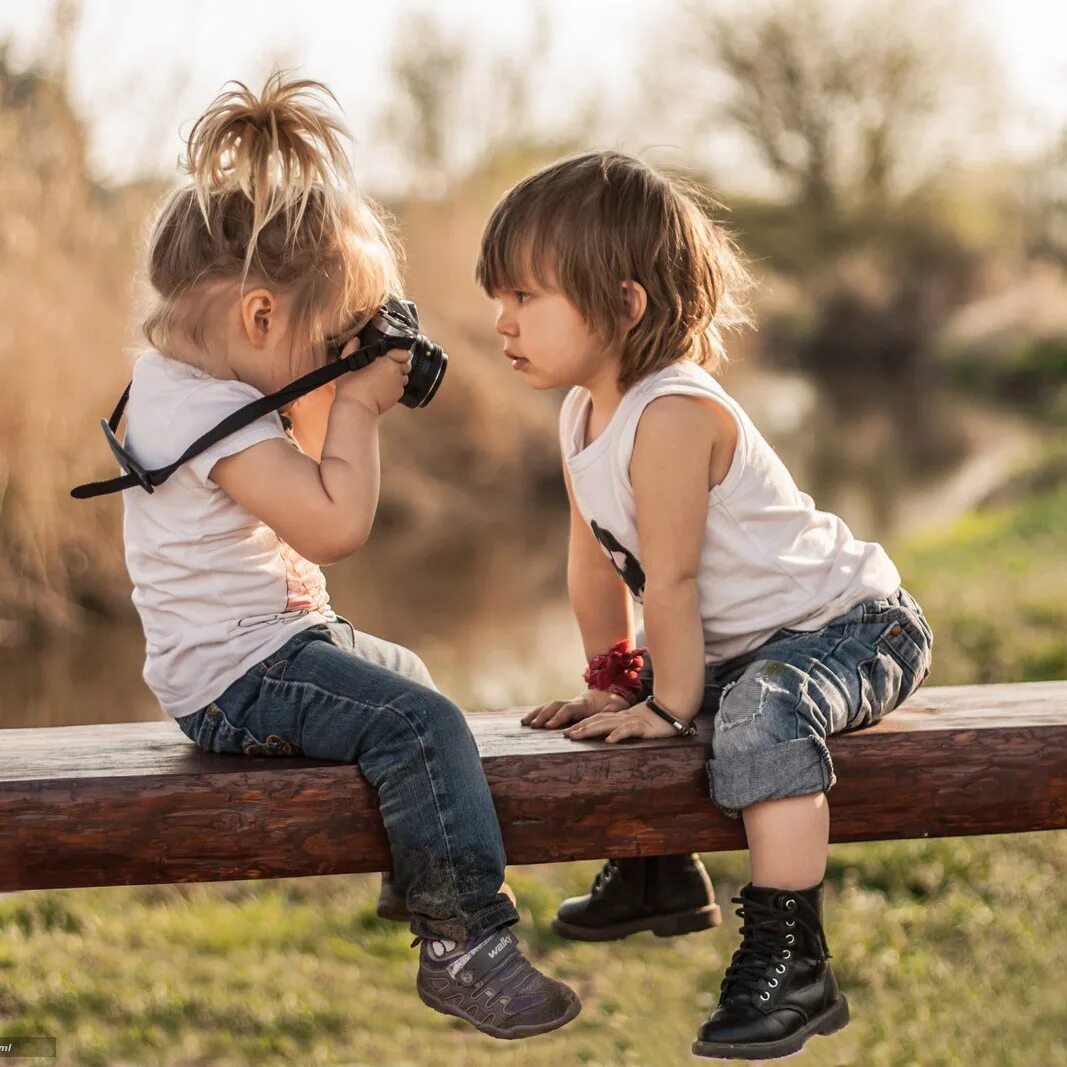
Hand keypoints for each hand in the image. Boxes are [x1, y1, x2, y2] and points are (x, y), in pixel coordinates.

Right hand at [334, 336, 412, 415]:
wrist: (356, 408)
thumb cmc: (352, 386)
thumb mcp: (348, 363)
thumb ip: (352, 348)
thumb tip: (355, 340)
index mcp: (388, 361)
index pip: (404, 353)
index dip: (399, 353)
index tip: (391, 355)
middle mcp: (397, 372)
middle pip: (406, 365)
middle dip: (398, 365)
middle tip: (385, 366)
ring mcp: (399, 386)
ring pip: (403, 377)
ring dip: (397, 376)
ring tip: (382, 378)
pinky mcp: (397, 397)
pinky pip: (400, 388)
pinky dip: (394, 387)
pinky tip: (382, 388)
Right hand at [520, 689, 629, 728]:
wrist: (613, 692)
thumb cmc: (615, 703)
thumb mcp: (617, 707)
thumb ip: (611, 711)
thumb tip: (607, 715)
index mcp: (585, 703)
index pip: (569, 709)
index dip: (558, 717)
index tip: (549, 726)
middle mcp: (574, 701)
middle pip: (555, 705)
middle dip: (543, 715)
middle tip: (533, 726)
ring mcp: (569, 703)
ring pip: (550, 705)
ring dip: (537, 713)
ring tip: (524, 723)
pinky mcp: (567, 707)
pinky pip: (550, 708)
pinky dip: (539, 713)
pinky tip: (528, 720)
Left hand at [563, 700, 678, 742]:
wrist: (674, 709)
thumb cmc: (656, 718)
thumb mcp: (635, 722)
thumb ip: (623, 727)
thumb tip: (609, 735)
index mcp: (619, 717)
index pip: (597, 719)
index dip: (581, 724)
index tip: (567, 731)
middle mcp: (621, 718)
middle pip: (597, 721)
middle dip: (580, 727)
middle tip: (565, 735)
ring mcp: (631, 721)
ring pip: (607, 724)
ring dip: (591, 730)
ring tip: (578, 736)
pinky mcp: (642, 727)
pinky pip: (628, 730)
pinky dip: (618, 735)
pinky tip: (609, 740)